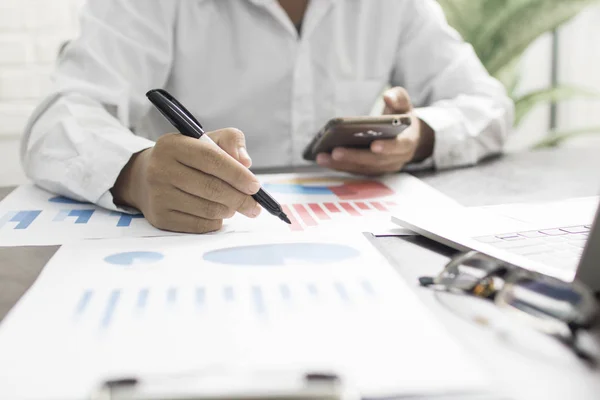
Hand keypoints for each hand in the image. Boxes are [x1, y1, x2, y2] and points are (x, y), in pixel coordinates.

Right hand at [111, 128, 261, 233]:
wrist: (145, 178)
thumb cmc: (186, 158)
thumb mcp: (205, 140)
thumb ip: (230, 141)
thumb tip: (245, 161)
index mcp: (173, 145)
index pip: (212, 159)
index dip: (237, 174)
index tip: (255, 186)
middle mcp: (160, 169)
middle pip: (212, 188)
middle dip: (240, 199)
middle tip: (255, 206)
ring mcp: (158, 195)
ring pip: (208, 209)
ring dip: (229, 210)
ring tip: (233, 206)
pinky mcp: (160, 217)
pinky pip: (199, 225)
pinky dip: (215, 221)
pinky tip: (217, 214)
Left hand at [316, 87, 433, 174]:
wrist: (405, 137)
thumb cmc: (400, 118)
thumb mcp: (404, 105)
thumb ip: (398, 98)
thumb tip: (387, 96)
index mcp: (407, 142)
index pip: (399, 146)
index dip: (387, 147)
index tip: (374, 144)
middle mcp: (395, 159)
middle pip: (374, 161)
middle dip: (354, 156)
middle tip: (335, 151)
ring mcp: (382, 168)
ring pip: (361, 168)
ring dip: (341, 164)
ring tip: (321, 157)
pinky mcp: (369, 171)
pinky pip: (353, 170)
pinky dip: (338, 166)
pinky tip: (322, 158)